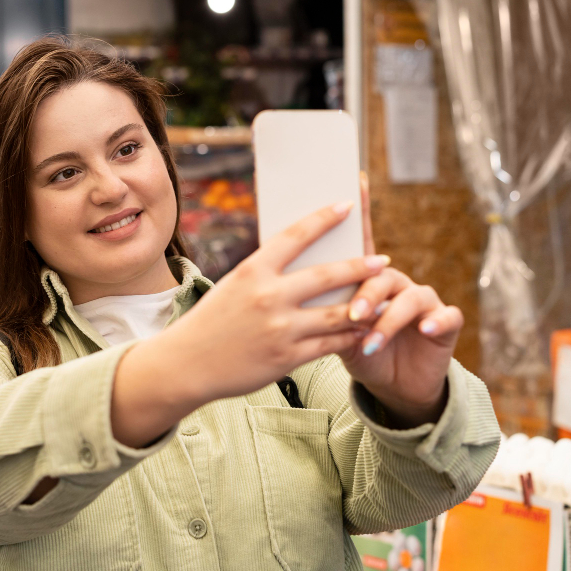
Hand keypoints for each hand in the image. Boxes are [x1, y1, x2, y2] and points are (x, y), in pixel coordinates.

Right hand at [132, 201, 390, 408]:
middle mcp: (268, 297)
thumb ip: (265, 276)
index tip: (347, 206)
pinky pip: (330, 344)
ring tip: (384, 301)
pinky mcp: (286, 358)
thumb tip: (305, 264)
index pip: (295, 236)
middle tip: (382, 261)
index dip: (324, 218)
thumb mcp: (232, 287)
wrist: (186, 364)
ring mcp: (279, 329)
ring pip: (337, 314)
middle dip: (360, 267)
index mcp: (251, 272)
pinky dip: (350, 336)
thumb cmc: (210, 322)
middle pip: (327, 276)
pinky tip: (364, 331)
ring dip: (366, 307)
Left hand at [337, 173, 459, 427]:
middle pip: (380, 274)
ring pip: (409, 297)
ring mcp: (421, 300)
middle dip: (365, 292)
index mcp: (366, 278)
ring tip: (370, 339)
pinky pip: (445, 316)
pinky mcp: (444, 323)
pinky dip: (434, 322)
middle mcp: (396, 282)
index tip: (355, 181)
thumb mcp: (331, 329)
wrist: (390, 386)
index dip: (361, 211)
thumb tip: (274, 282)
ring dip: (388, 318)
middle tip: (351, 313)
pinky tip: (423, 331)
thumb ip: (315, 305)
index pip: (362, 240)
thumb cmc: (354, 351)